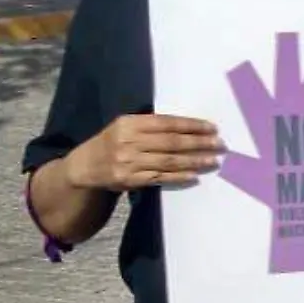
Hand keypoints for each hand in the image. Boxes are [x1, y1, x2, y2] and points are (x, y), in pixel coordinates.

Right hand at [66, 114, 220, 191]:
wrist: (83, 167)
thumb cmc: (111, 143)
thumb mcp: (124, 127)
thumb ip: (150, 125)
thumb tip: (188, 125)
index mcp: (129, 123)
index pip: (167, 123)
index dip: (191, 125)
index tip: (212, 127)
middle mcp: (128, 141)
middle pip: (171, 142)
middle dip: (199, 143)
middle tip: (220, 144)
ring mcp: (128, 162)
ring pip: (168, 161)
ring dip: (194, 161)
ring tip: (214, 160)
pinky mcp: (130, 179)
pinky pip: (160, 177)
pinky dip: (179, 176)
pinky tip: (195, 175)